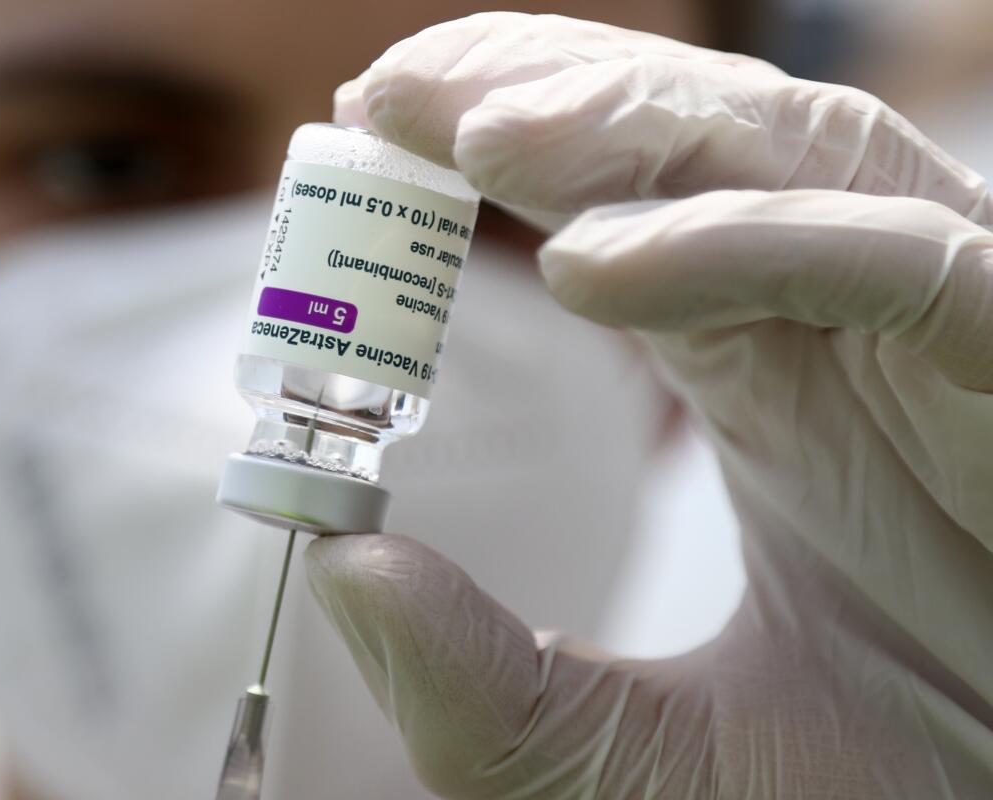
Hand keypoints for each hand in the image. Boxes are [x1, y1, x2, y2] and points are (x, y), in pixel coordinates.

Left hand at [308, 13, 992, 797]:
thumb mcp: (625, 758)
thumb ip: (484, 681)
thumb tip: (344, 574)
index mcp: (761, 378)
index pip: (617, 216)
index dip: (499, 162)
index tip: (372, 137)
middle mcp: (840, 329)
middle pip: (690, 146)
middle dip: (539, 96)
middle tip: (387, 95)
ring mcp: (939, 338)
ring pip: (787, 158)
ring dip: (621, 124)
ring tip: (469, 132)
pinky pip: (893, 263)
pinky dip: (740, 243)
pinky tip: (588, 263)